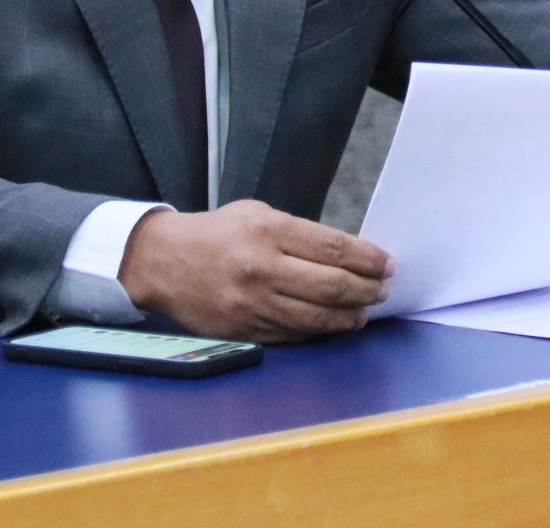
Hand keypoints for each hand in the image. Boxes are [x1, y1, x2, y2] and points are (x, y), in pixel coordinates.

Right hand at [118, 199, 393, 341]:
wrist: (162, 262)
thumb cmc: (217, 234)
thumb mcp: (257, 215)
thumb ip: (299, 234)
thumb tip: (347, 254)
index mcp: (268, 231)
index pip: (333, 248)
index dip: (367, 258)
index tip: (387, 264)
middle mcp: (262, 268)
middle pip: (331, 285)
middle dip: (366, 289)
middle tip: (382, 290)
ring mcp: (253, 303)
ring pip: (316, 316)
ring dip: (349, 316)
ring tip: (364, 311)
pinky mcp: (245, 329)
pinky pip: (293, 334)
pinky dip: (319, 330)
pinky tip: (333, 324)